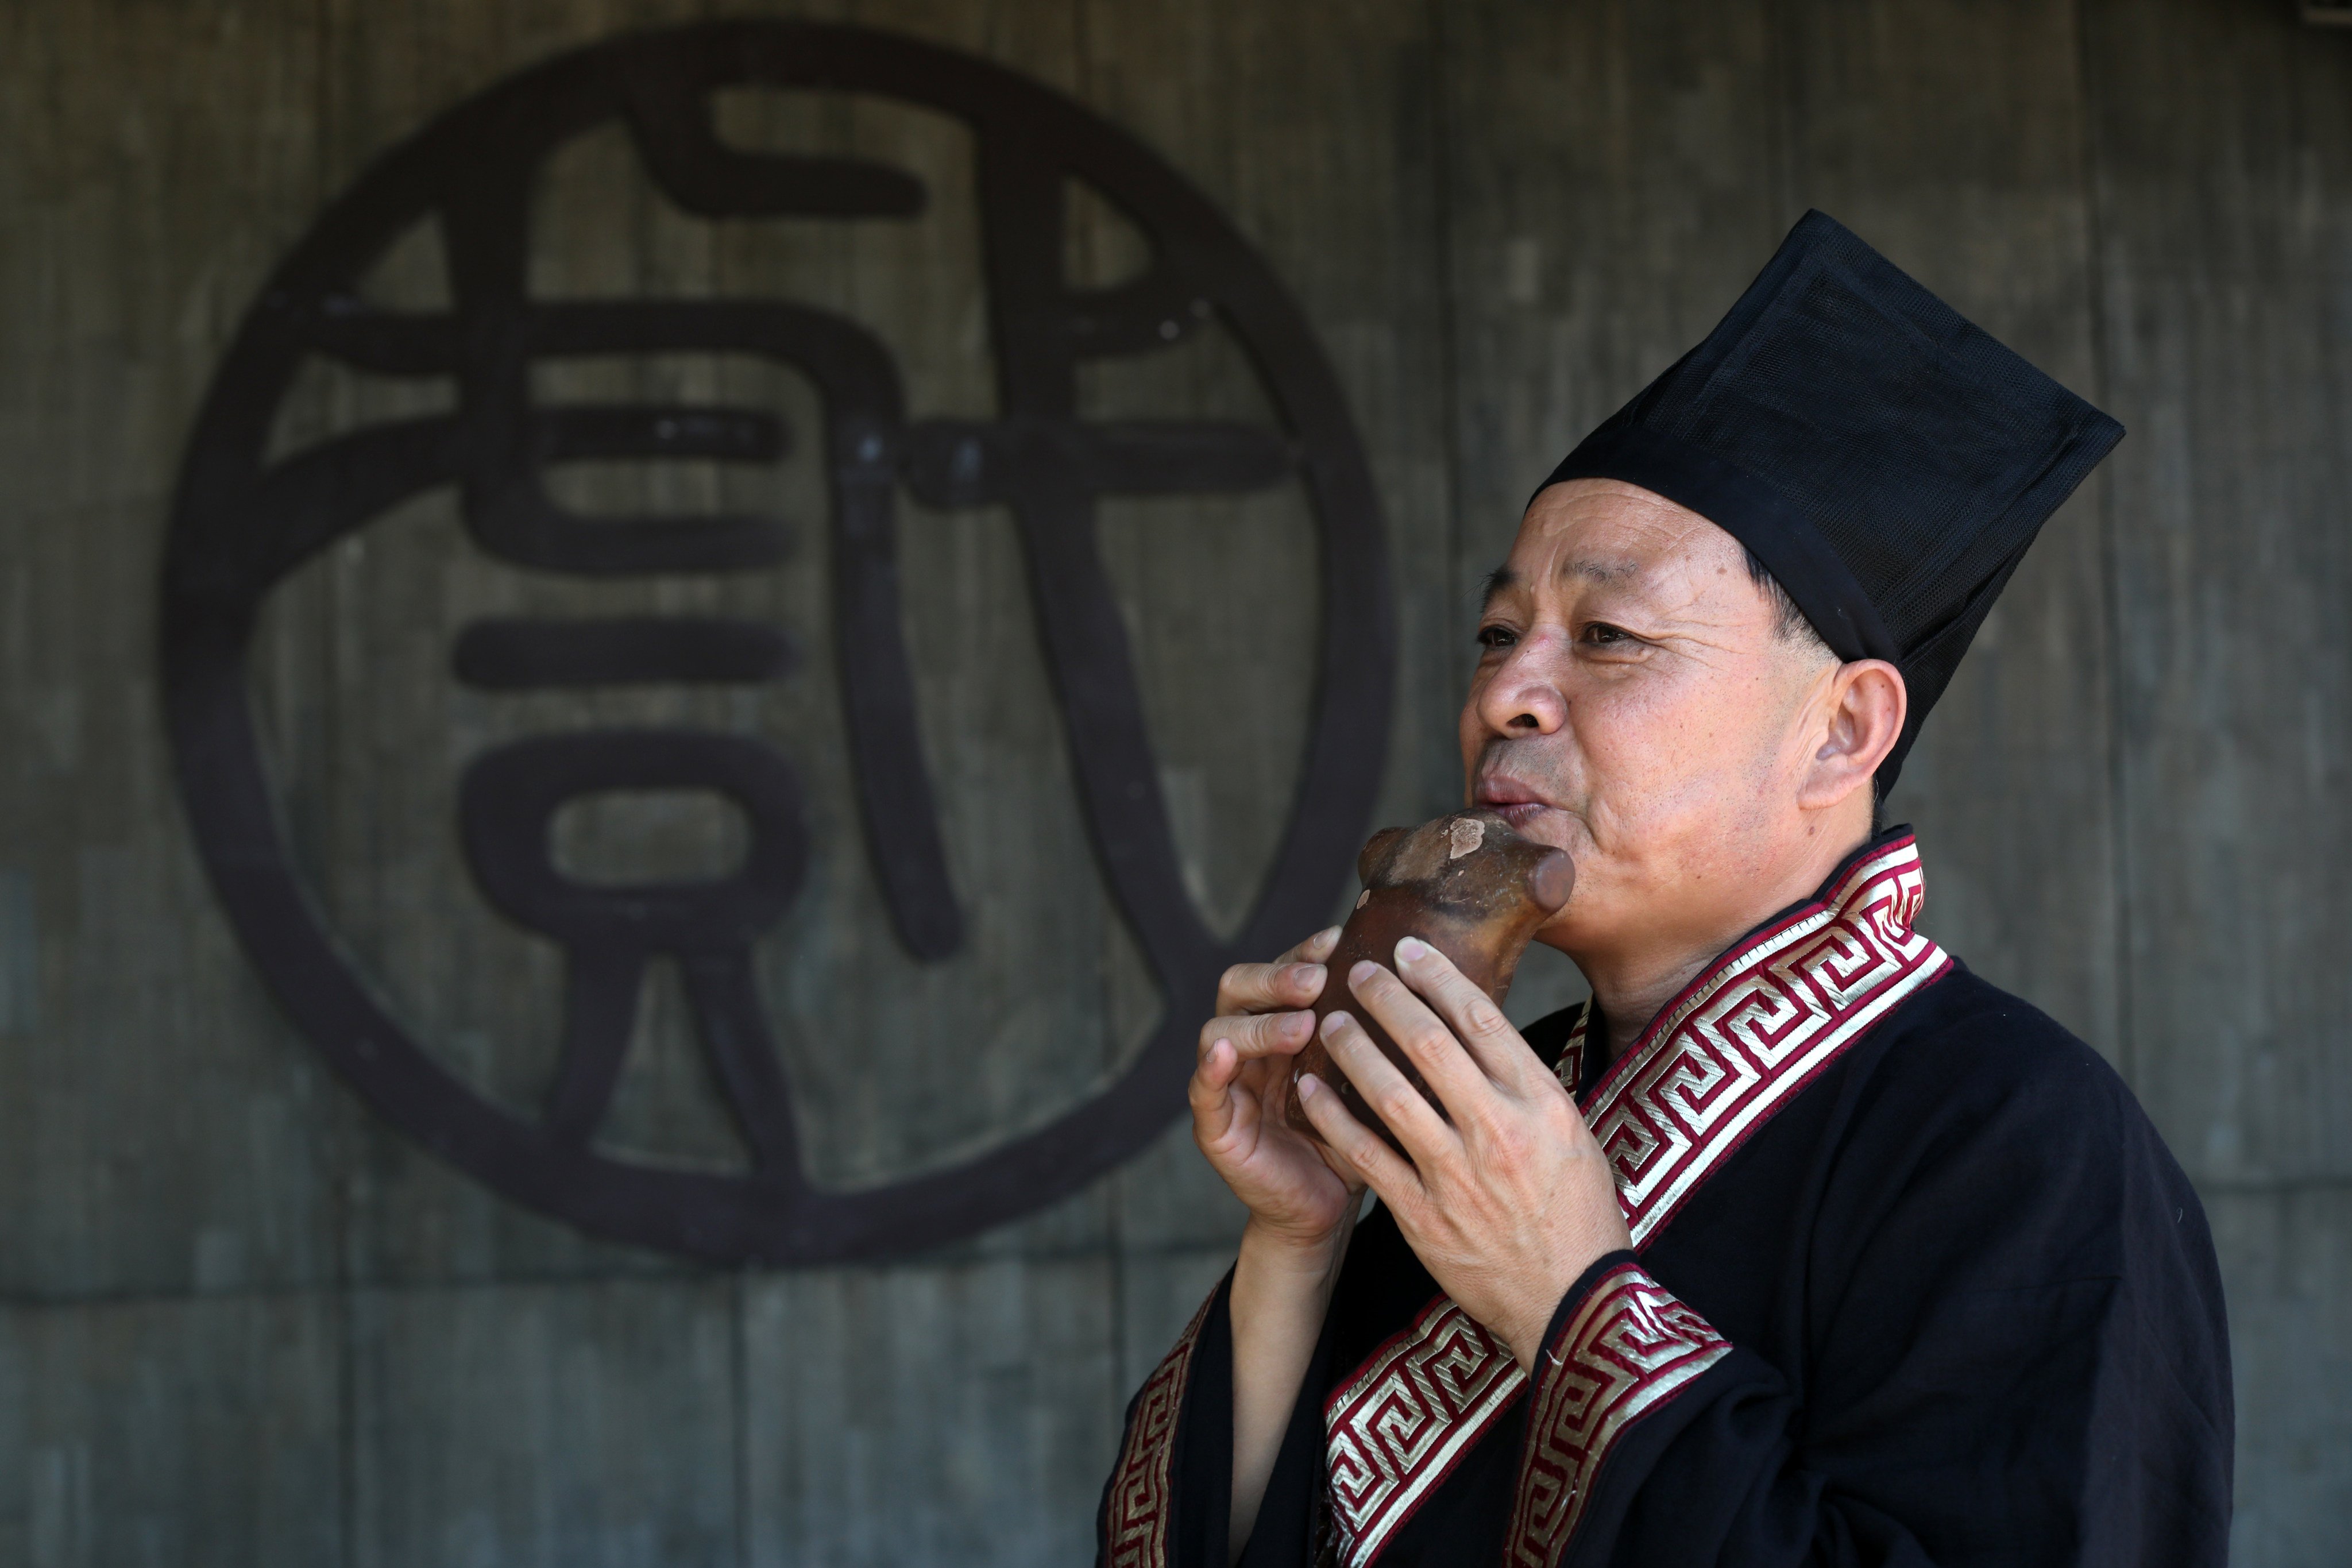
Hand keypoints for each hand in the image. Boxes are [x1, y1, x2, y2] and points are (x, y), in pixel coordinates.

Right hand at [1192, 927, 1366, 1252]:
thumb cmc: (1357, 1137)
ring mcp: (1228, 1083)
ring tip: (1299, 1024)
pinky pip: (1203, 1090)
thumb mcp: (1374, 1079)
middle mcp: (1251, 1045)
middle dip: (1276, 977)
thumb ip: (1383, 1037)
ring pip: (1220, 1031)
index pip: (1284, 972)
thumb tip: (1439, 983)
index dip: (1304, 952)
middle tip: (1316, 979)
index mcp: (1286, 1026)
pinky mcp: (1215, 1125)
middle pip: (1241, 988)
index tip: (1337, 939)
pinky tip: (1228, 1054)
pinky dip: (1212, 1067)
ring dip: (1259, 1023)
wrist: (1329, 1207)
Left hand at [1295, 938, 1628, 1369]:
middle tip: (1356, 972)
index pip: (1481, 1020)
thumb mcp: (1574, 1135)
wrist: (1571, 1302)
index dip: (1437, 977)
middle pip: (1428, 1043)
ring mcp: (1456, 1173)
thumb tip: (1485, 1035)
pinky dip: (1333, 1117)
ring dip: (1352, 1048)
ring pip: (1389, 1092)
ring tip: (1327, 1021)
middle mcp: (1498, 1130)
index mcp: (1541, 1103)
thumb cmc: (1579, 1215)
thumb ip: (1528, 1086)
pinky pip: (1365, 1153)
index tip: (1408, 950)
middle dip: (1385, 999)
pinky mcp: (1421, 1214)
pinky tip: (1311, 1090)